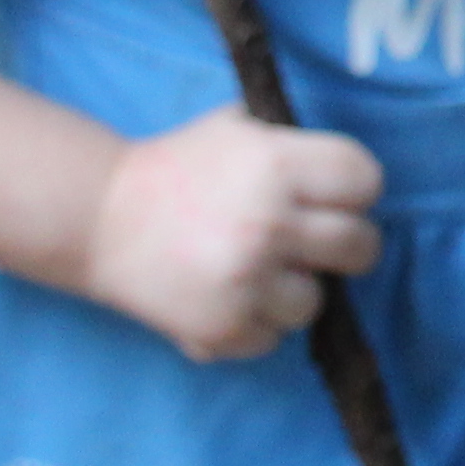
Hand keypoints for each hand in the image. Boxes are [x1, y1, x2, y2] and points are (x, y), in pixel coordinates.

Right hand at [84, 106, 382, 358]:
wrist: (99, 217)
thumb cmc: (177, 167)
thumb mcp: (236, 127)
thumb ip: (293, 142)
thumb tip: (350, 173)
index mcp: (277, 163)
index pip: (365, 180)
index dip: (354, 190)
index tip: (335, 198)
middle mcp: (269, 222)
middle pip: (362, 248)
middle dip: (342, 245)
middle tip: (309, 242)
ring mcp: (248, 281)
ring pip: (317, 303)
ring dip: (292, 291)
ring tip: (252, 271)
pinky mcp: (225, 327)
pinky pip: (273, 338)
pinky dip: (254, 324)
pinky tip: (224, 295)